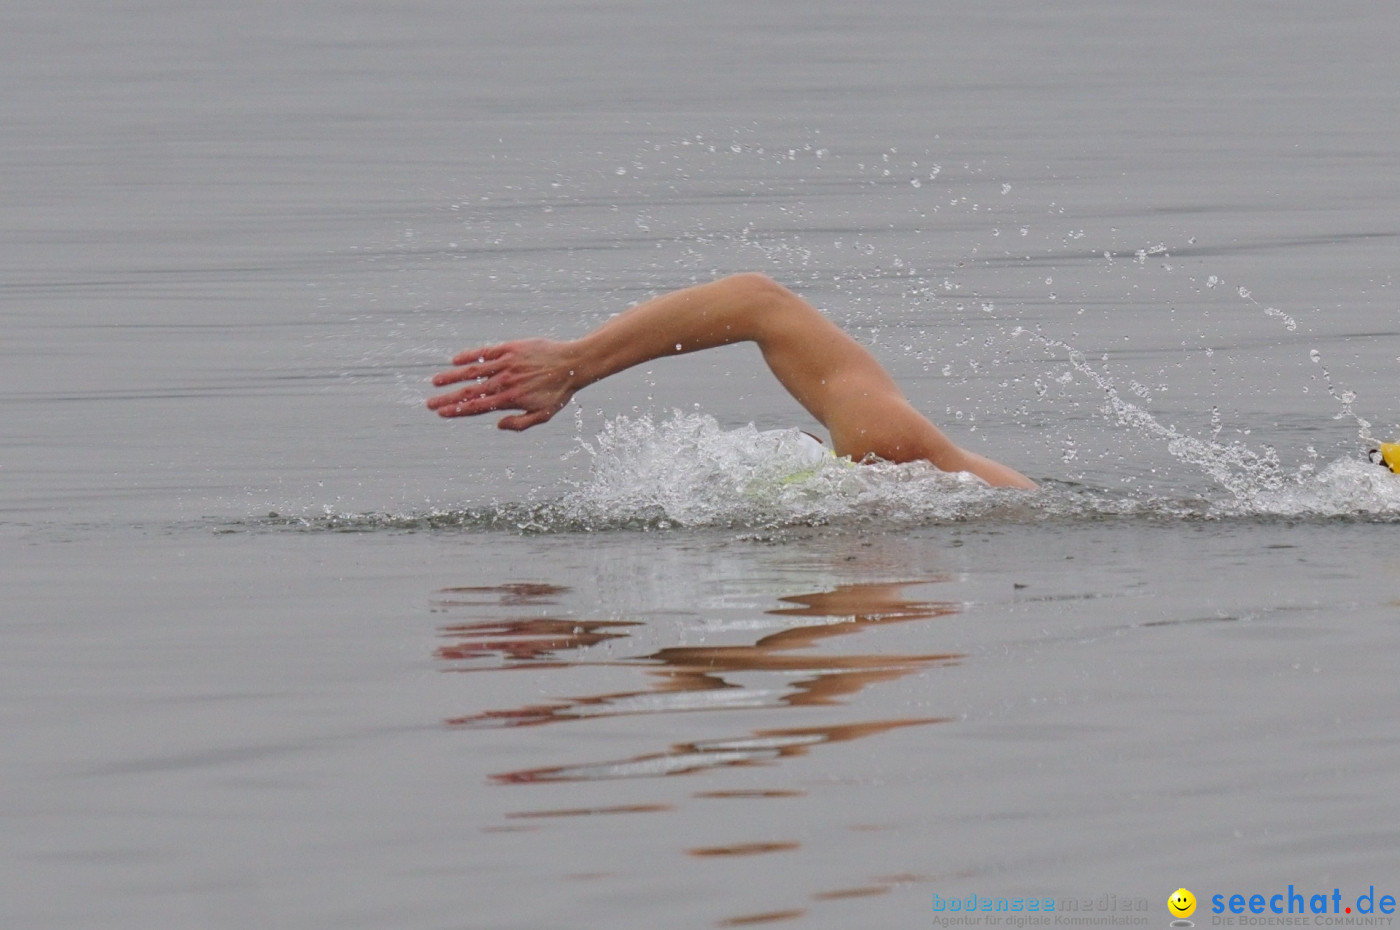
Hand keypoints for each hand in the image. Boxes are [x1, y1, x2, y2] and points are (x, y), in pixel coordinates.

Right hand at [426, 339, 577, 430]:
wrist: (572, 363)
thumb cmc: (559, 391)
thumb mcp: (544, 414)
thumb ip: (520, 423)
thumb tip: (497, 424)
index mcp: (510, 399)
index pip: (477, 407)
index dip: (457, 411)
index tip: (441, 413)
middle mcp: (504, 381)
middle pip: (469, 391)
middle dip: (447, 398)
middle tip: (429, 403)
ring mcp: (506, 364)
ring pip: (473, 371)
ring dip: (452, 377)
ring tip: (435, 381)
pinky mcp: (509, 348)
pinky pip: (484, 352)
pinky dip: (469, 356)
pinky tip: (454, 360)